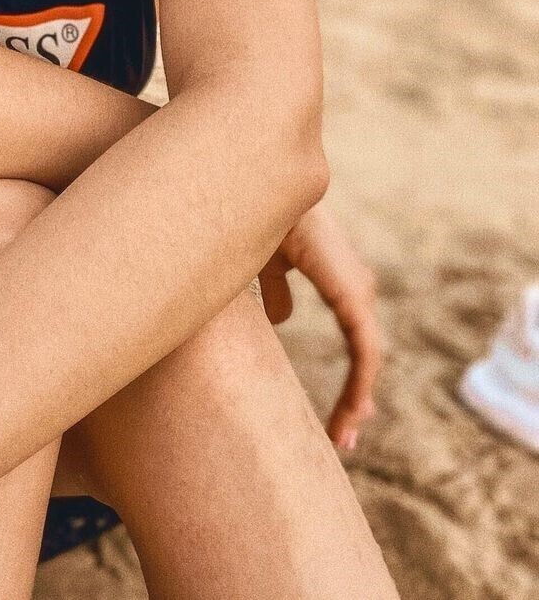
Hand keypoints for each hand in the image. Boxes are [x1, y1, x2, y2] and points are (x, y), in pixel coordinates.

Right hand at [258, 199, 383, 452]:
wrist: (264, 190)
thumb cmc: (260, 217)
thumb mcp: (265, 263)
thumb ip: (276, 290)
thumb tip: (280, 317)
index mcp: (341, 279)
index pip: (356, 338)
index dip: (351, 377)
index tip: (341, 415)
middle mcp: (357, 286)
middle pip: (366, 353)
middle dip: (356, 398)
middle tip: (343, 437)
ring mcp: (359, 291)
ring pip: (368, 358)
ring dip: (357, 399)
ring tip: (343, 436)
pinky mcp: (353, 296)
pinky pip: (365, 351)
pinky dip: (360, 384)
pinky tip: (352, 412)